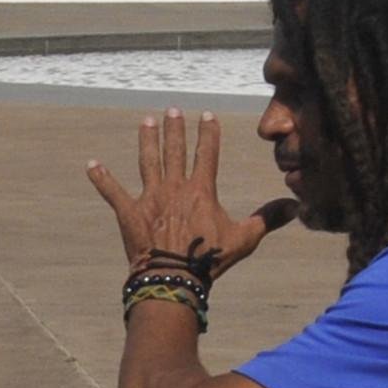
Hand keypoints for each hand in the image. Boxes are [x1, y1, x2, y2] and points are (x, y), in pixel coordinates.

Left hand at [86, 108, 296, 276]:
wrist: (174, 276)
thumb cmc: (211, 259)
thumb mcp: (245, 239)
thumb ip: (267, 219)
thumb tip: (296, 206)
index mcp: (201, 190)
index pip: (208, 153)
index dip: (208, 133)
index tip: (207, 115)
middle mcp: (175, 187)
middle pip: (175, 150)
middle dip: (174, 128)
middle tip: (172, 110)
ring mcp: (150, 198)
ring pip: (147, 161)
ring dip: (146, 141)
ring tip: (145, 122)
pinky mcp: (128, 212)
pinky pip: (112, 192)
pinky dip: (101, 179)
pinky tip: (91, 165)